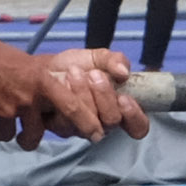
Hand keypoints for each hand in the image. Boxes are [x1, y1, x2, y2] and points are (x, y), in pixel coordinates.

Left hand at [33, 47, 152, 145]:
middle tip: (94, 74)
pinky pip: (68, 121)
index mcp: (120, 108)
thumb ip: (116, 61)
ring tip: (74, 72)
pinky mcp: (64, 128)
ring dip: (83, 94)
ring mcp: (84, 128)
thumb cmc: (77, 65)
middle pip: (113, 121)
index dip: (134, 116)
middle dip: (104, 96)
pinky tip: (61, 82)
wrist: (47, 68)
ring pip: (90, 123)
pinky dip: (66, 97)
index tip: (124, 98)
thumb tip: (124, 72)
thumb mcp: (99, 57)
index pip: (138, 126)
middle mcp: (104, 122)